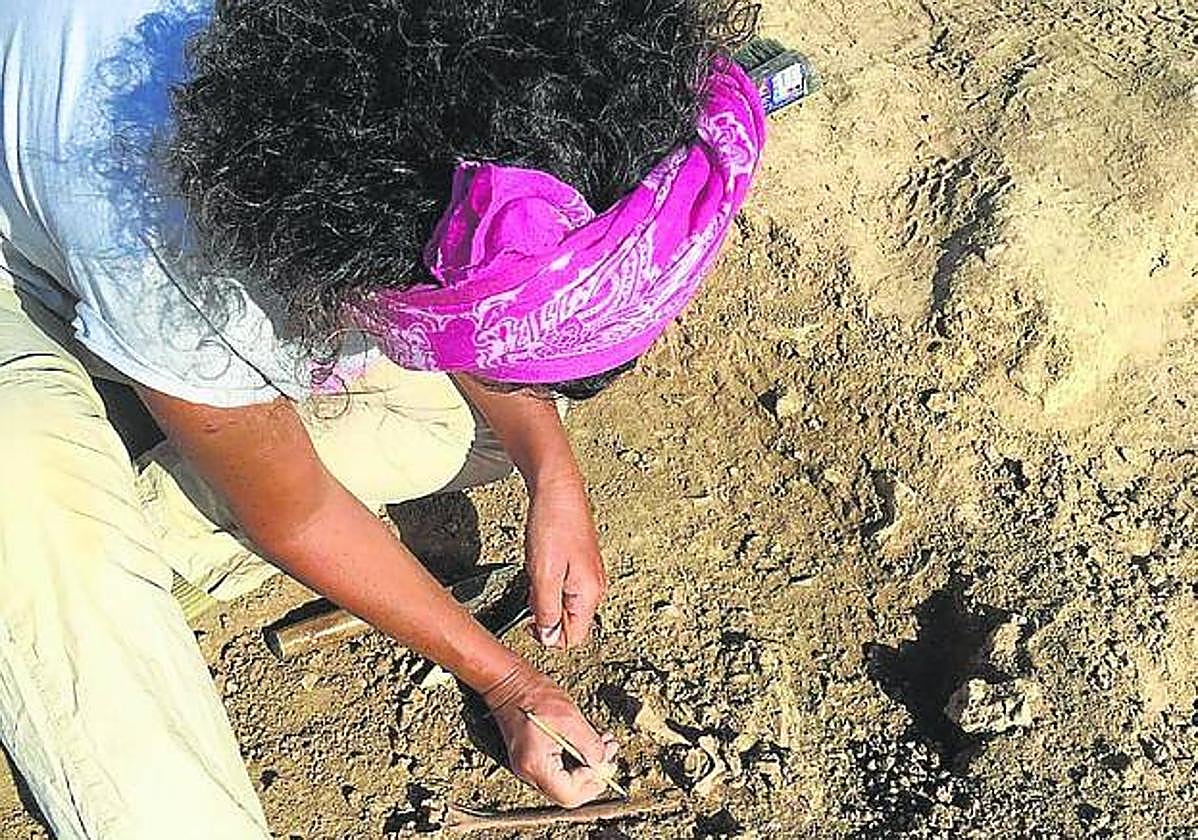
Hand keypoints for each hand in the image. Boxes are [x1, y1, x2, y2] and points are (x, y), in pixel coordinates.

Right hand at [484, 661, 619, 806]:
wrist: (509, 683)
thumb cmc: (535, 696)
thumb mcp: (571, 719)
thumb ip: (590, 747)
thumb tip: (603, 764)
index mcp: (535, 765)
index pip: (569, 794)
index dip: (592, 782)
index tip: (606, 764)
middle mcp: (528, 772)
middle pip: (567, 793)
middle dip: (593, 776)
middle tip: (610, 755)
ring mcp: (528, 767)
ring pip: (564, 782)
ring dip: (587, 766)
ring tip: (604, 744)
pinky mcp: (531, 758)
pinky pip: (557, 769)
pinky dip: (575, 760)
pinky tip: (588, 743)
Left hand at [524, 471, 606, 648]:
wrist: (558, 489)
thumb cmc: (551, 525)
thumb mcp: (543, 573)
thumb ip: (546, 609)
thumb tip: (550, 640)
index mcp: (589, 593)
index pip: (572, 638)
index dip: (547, 634)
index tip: (527, 616)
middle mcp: (595, 588)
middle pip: (569, 621)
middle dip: (545, 611)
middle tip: (531, 585)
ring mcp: (590, 576)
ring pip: (564, 604)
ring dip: (544, 595)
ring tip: (537, 569)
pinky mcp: (582, 565)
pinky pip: (564, 587)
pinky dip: (548, 581)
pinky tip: (541, 562)